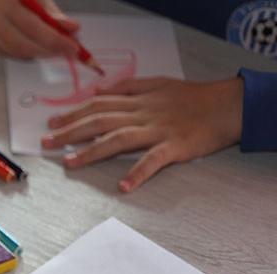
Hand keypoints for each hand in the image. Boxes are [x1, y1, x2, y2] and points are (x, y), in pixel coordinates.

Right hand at [0, 0, 79, 58]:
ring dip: (38, 52)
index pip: (32, 27)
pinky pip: (7, 54)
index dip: (54, 40)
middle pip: (24, 45)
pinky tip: (30, 44)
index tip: (73, 47)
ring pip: (16, 53)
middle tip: (66, 51)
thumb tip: (72, 29)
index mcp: (2, 3)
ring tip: (52, 48)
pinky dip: (23, 51)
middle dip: (48, 50)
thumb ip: (50, 11)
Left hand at [41, 77, 243, 191]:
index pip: (98, 104)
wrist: (229, 106)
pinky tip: (123, 186)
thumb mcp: (159, 83)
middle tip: (46, 142)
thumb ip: (129, 86)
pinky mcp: (176, 147)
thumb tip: (99, 90)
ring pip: (119, 138)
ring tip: (70, 163)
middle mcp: (143, 113)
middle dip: (70, 131)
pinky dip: (139, 173)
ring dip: (92, 151)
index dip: (73, 113)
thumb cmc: (194, 97)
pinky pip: (155, 161)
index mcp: (138, 100)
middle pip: (100, 120)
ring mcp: (158, 130)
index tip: (51, 122)